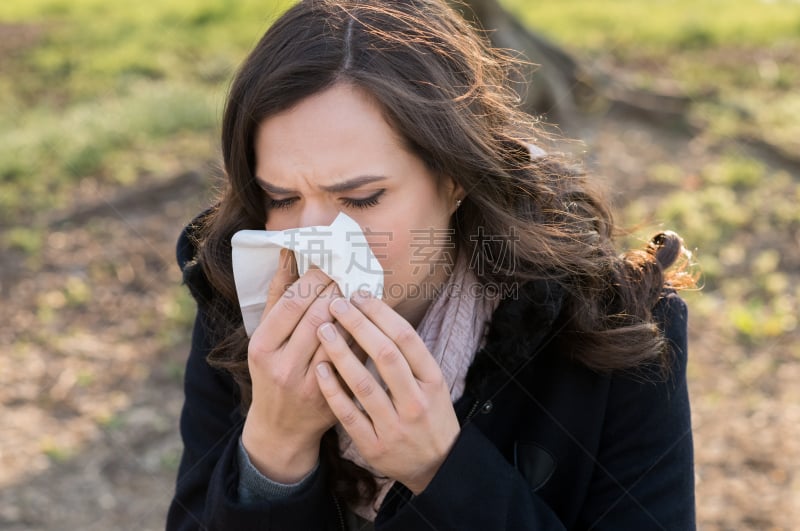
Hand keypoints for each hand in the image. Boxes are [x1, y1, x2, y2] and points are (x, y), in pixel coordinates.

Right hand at [242, 249, 350, 482]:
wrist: (281, 427)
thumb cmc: (272, 371)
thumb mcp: (265, 335)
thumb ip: (278, 294)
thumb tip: (289, 253)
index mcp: (262, 346)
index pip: (293, 303)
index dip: (316, 279)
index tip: (330, 263)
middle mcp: (283, 366)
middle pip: (318, 316)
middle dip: (338, 290)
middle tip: (352, 271)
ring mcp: (309, 384)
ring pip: (340, 337)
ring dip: (354, 310)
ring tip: (361, 291)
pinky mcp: (332, 396)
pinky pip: (353, 358)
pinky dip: (362, 336)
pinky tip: (370, 320)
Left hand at [314, 291, 459, 494]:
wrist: (437, 465)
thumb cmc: (430, 414)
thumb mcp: (432, 382)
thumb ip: (409, 354)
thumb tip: (378, 312)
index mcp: (432, 380)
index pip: (406, 338)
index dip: (380, 313)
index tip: (359, 294)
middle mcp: (416, 401)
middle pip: (385, 354)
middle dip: (358, 325)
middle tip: (336, 303)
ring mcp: (395, 425)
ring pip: (364, 383)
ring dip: (340, 352)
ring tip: (322, 329)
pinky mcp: (375, 445)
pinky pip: (349, 414)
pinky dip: (333, 390)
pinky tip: (320, 368)